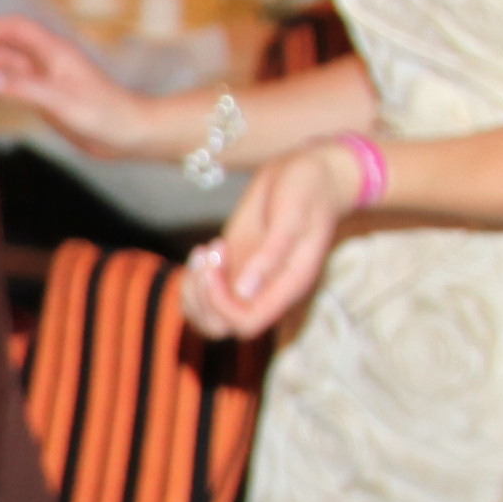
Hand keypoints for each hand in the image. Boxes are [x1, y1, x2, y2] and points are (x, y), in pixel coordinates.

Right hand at [0, 13, 164, 155]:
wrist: (131, 133)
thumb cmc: (104, 115)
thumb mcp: (60, 102)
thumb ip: (21, 89)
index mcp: (53, 51)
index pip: (13, 28)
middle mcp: (49, 60)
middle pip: (6, 45)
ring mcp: (49, 78)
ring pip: (10, 64)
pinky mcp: (50, 96)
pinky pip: (17, 84)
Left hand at [180, 145, 356, 337]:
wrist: (309, 174)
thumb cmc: (307, 191)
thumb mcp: (292, 217)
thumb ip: (271, 254)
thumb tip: (244, 291)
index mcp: (287, 288)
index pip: (246, 323)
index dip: (221, 304)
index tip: (215, 265)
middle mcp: (266, 292)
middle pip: (219, 326)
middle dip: (202, 296)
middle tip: (211, 252)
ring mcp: (247, 282)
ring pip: (206, 315)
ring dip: (193, 289)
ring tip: (205, 250)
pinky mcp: (234, 269)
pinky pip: (203, 294)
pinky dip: (193, 279)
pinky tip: (204, 250)